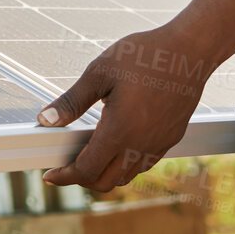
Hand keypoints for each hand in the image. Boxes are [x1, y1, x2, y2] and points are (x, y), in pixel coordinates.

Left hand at [36, 23, 214, 190]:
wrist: (190, 51)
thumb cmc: (144, 56)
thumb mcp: (99, 73)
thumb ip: (71, 101)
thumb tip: (45, 120)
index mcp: (120, 131)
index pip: (87, 170)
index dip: (65, 177)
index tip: (50, 175)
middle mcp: (140, 145)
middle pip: (106, 182)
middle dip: (82, 179)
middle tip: (66, 165)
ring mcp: (159, 144)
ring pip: (126, 175)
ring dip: (105, 173)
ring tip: (89, 154)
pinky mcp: (171, 138)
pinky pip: (144, 163)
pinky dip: (125, 164)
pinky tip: (117, 144)